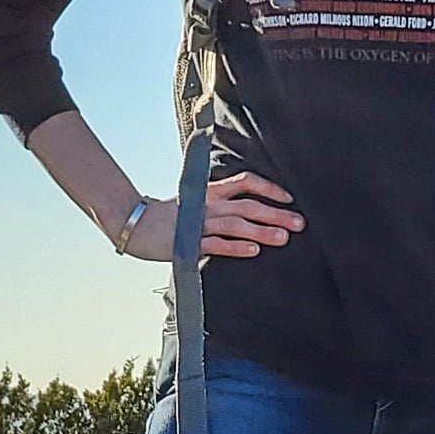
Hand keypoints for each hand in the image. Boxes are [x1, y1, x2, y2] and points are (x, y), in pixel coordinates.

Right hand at [121, 171, 301, 262]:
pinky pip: (216, 244)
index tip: (289, 198)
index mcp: (210, 192)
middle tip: (299, 223)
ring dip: (262, 231)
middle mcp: (208, 205)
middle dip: (276, 213)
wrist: (134, 224)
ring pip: (236, 225)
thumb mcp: (194, 202)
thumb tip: (245, 208)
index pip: (245, 183)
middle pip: (248, 205)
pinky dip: (236, 247)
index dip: (269, 189)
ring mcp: (199, 224)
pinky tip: (254, 250)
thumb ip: (218, 203)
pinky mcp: (189, 243)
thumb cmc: (166, 216)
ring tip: (283, 238)